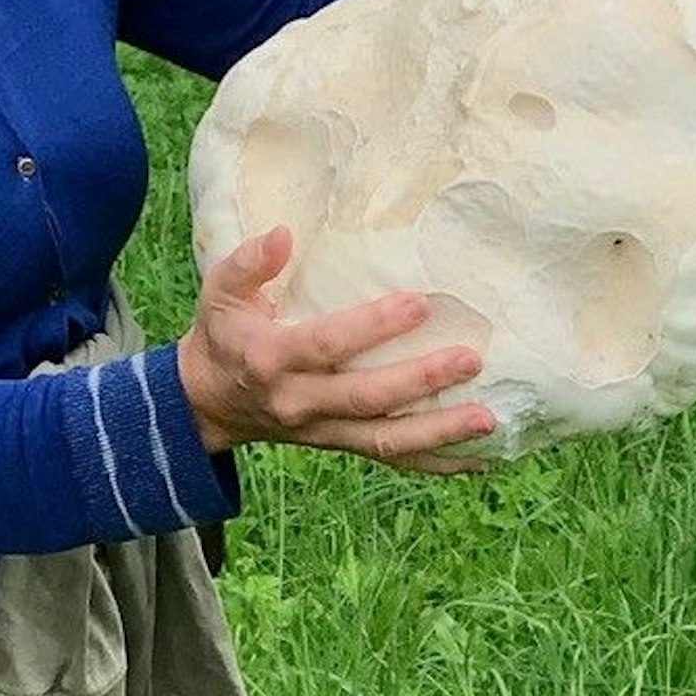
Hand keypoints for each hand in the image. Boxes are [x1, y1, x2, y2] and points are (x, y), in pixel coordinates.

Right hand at [177, 227, 495, 472]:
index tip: (419, 303)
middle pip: (366, 397)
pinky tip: (479, 457)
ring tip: (488, 419)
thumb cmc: (223, 335)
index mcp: (270, 359)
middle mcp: (298, 402)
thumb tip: (285, 233)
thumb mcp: (218, 293)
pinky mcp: (338, 445)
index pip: (326, 345)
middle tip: (470, 358)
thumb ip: (248, 263)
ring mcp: (321, 431)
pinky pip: (390, 458)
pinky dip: (436, 462)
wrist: (208, 403)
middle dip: (420, 381)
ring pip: (384, 439)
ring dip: (439, 432)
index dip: (372, 327)